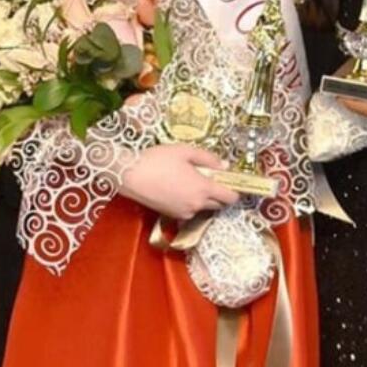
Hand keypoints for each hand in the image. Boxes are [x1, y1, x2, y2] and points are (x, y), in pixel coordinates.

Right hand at [120, 144, 240, 220]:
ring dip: (203, 196)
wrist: (130, 175)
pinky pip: (189, 209)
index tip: (233, 181)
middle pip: (218, 204)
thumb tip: (225, 167)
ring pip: (203, 207)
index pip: (230, 197)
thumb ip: (209, 159)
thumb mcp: (185, 151)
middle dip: (219, 192)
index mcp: (203, 189)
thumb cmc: (158, 159)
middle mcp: (196, 205)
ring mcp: (184, 212)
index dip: (235, 190)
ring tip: (189, 178)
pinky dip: (190, 200)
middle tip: (210, 176)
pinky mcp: (172, 214)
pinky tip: (178, 186)